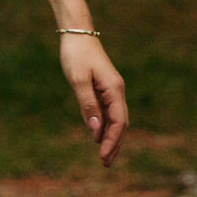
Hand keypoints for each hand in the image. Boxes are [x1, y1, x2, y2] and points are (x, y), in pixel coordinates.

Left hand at [59, 35, 126, 165]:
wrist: (76, 33)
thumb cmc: (76, 54)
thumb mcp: (78, 80)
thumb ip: (88, 104)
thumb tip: (95, 129)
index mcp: (114, 89)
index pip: (118, 122)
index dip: (112, 141)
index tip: (103, 156)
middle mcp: (116, 91)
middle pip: (120, 123)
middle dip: (114, 144)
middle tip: (106, 163)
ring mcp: (110, 89)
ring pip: (114, 118)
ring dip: (109, 137)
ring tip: (103, 155)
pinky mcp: (102, 87)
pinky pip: (106, 111)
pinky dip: (103, 125)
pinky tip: (96, 135)